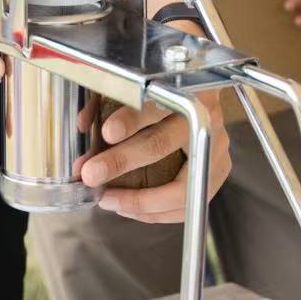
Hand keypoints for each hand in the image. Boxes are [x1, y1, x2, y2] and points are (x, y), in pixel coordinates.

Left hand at [78, 89, 231, 223]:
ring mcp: (216, 146)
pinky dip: (157, 212)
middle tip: (92, 174)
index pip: (154, 103)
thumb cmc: (164, 94)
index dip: (130, 119)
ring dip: (139, 200)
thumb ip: (107, 102)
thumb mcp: (136, 88)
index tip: (107, 133)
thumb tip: (82, 126)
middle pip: (162, 143)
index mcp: (183, 87)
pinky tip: (130, 209)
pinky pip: (188, 204)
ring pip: (180, 186)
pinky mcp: (218, 171)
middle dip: (122, 162)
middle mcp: (205, 115)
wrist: (203, 98)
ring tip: (108, 200)